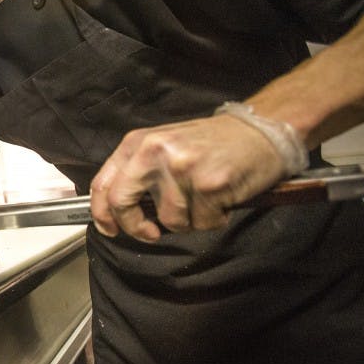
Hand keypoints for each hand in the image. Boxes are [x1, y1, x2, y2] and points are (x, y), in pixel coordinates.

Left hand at [89, 115, 293, 241]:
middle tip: (151, 232)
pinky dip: (214, 219)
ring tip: (205, 199)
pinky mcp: (209, 183)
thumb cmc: (214, 144)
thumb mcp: (165, 147)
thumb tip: (117, 211)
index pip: (103, 184)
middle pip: (122, 202)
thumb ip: (139, 173)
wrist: (262, 130)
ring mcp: (182, 167)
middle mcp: (155, 151)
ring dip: (189, 221)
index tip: (110, 229)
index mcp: (139, 142)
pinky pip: (202, 223)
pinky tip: (222, 199)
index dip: (102, 214)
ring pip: (170, 220)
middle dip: (135, 227)